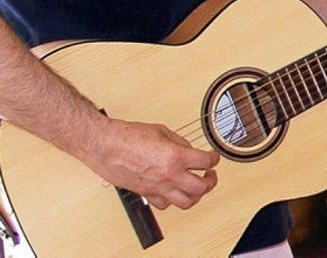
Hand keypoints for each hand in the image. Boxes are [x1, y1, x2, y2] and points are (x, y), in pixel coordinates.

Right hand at [77, 116, 218, 209]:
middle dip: (211, 181)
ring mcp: (157, 187)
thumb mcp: (161, 131)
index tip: (213, 157)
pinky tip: (174, 192)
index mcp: (175, 156)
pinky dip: (173, 200)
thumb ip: (180, 142)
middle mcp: (168, 175)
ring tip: (197, 187)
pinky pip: (165, 205)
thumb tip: (189, 150)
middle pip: (201, 187)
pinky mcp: (145, 193)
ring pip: (186, 202)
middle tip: (210, 175)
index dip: (214, 158)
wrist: (104, 145)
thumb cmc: (126, 136)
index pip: (206, 162)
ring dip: (196, 195)